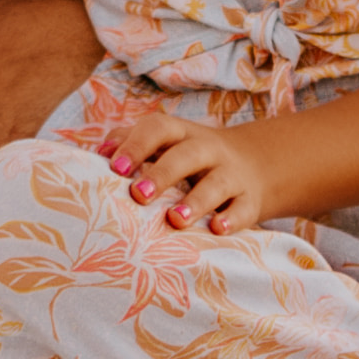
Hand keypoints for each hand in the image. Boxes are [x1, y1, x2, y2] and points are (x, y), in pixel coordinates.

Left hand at [101, 100, 286, 234]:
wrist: (259, 164)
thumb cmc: (194, 158)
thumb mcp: (168, 143)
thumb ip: (133, 142)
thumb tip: (99, 152)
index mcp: (182, 134)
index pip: (159, 129)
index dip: (136, 145)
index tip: (116, 169)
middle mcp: (208, 150)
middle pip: (187, 155)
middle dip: (163, 174)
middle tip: (139, 195)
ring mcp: (232, 175)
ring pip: (217, 184)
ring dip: (196, 201)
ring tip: (175, 220)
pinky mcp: (250, 200)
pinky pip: (244, 209)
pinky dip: (232, 219)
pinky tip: (217, 229)